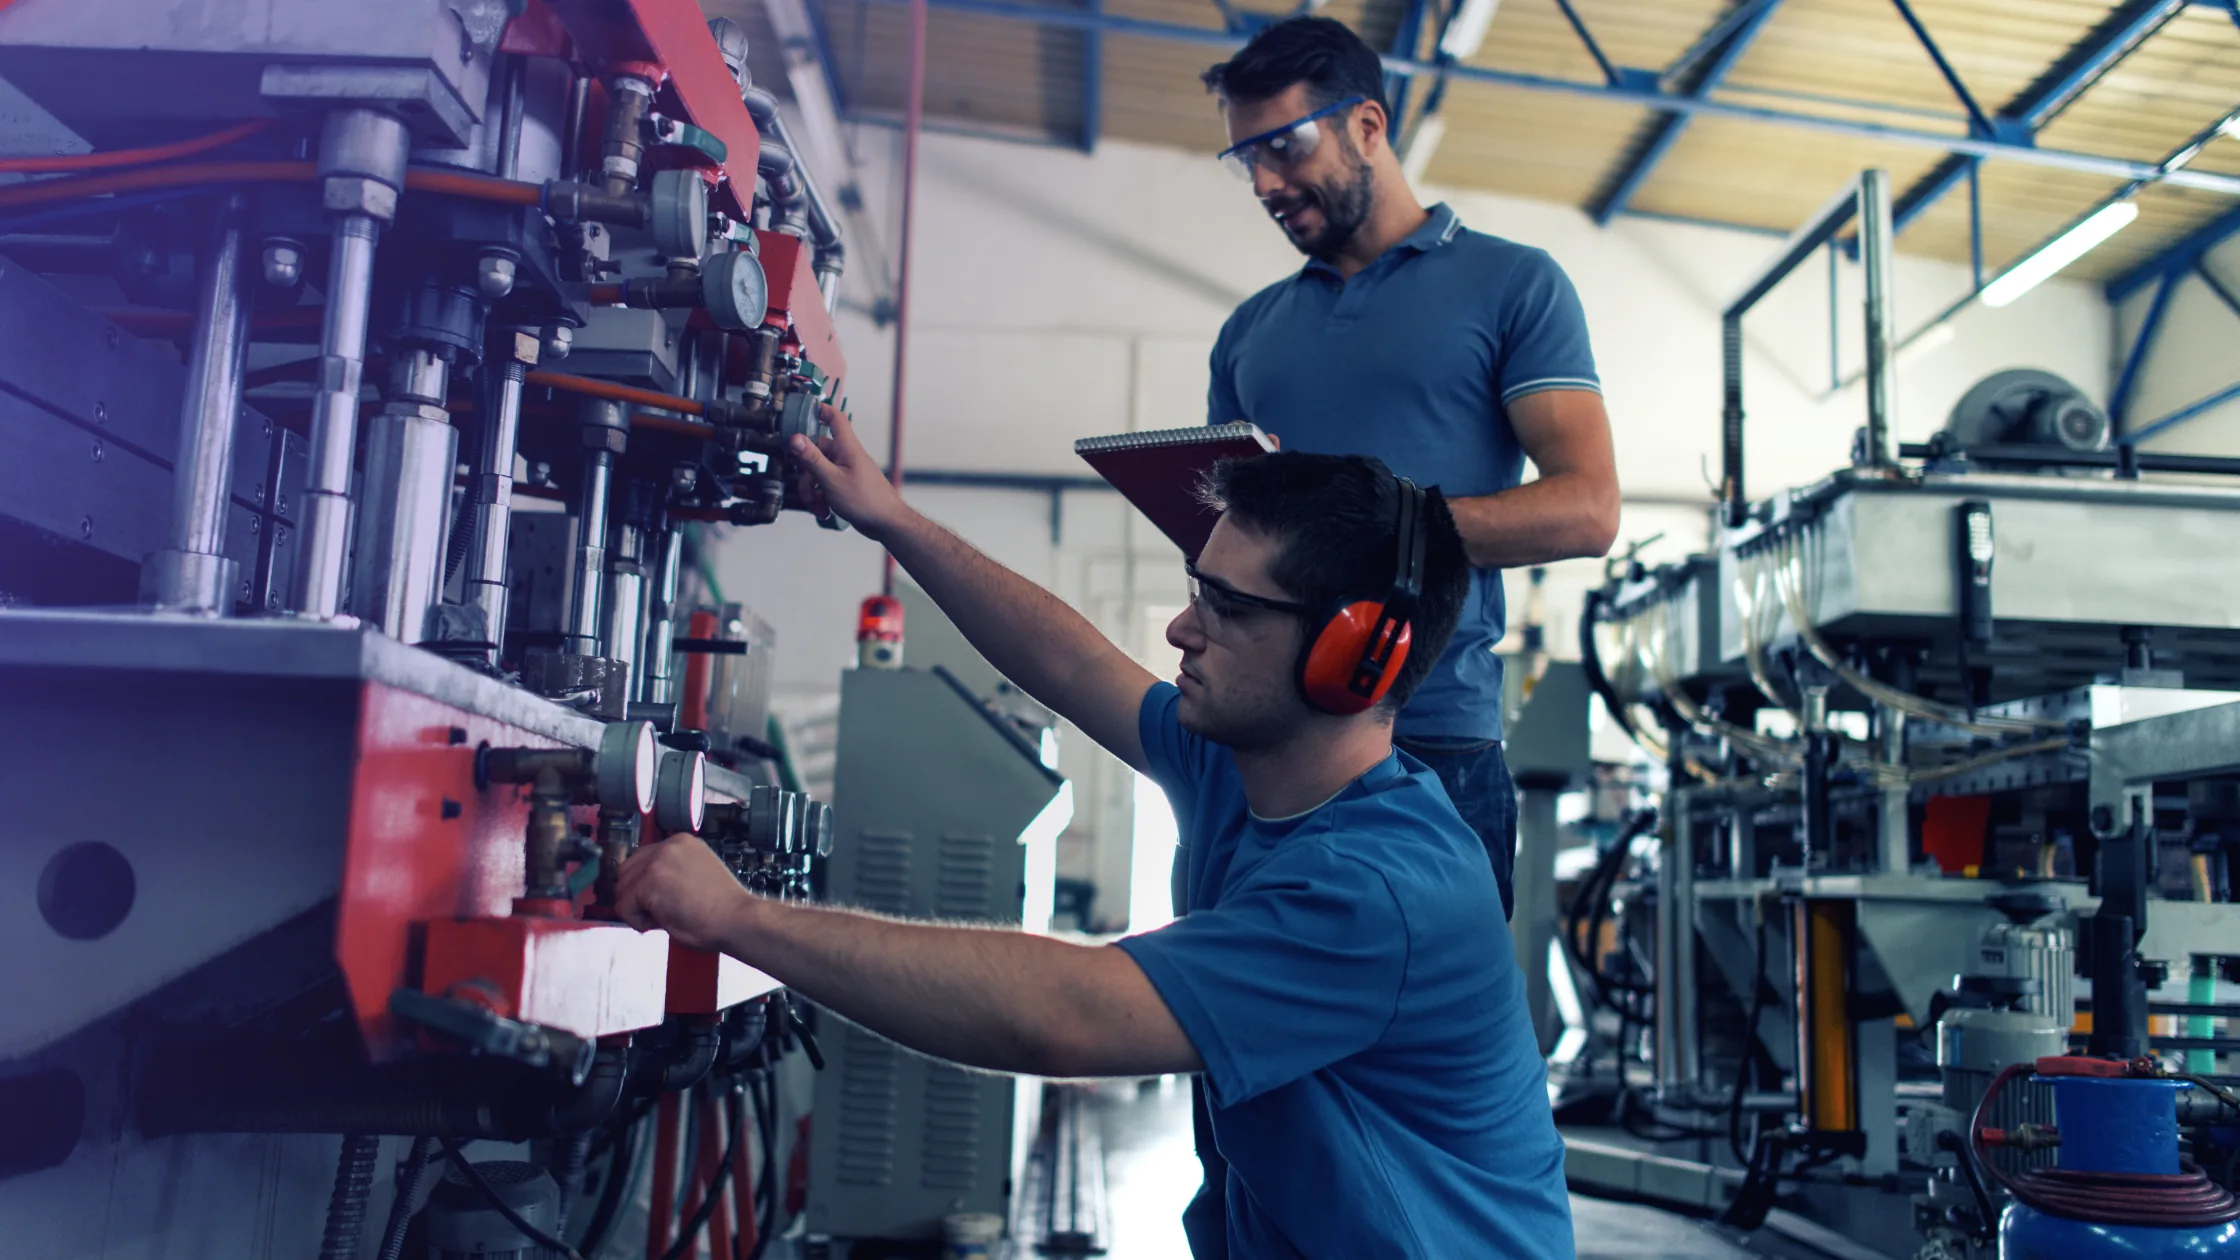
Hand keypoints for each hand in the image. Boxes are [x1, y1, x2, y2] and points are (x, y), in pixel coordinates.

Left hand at [615, 834, 752, 952]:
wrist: (737, 919)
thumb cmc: (723, 908)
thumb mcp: (696, 874)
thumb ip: (672, 872)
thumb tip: (644, 889)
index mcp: (681, 842)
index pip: (642, 860)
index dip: (644, 885)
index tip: (658, 900)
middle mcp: (668, 846)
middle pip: (626, 871)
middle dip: (637, 896)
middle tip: (661, 912)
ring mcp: (658, 862)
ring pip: (623, 889)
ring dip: (637, 909)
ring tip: (664, 917)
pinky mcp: (650, 882)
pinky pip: (624, 907)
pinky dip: (637, 921)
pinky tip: (662, 923)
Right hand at [789, 405, 910, 540]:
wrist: (885, 523)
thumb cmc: (866, 501)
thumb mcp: (832, 480)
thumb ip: (812, 459)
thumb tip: (795, 438)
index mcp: (846, 448)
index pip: (835, 418)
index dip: (821, 410)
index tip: (804, 410)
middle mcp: (845, 456)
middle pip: (816, 453)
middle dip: (806, 473)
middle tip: (807, 489)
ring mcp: (845, 471)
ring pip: (817, 473)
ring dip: (812, 491)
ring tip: (818, 506)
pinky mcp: (843, 485)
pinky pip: (824, 486)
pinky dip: (820, 498)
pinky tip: (824, 510)